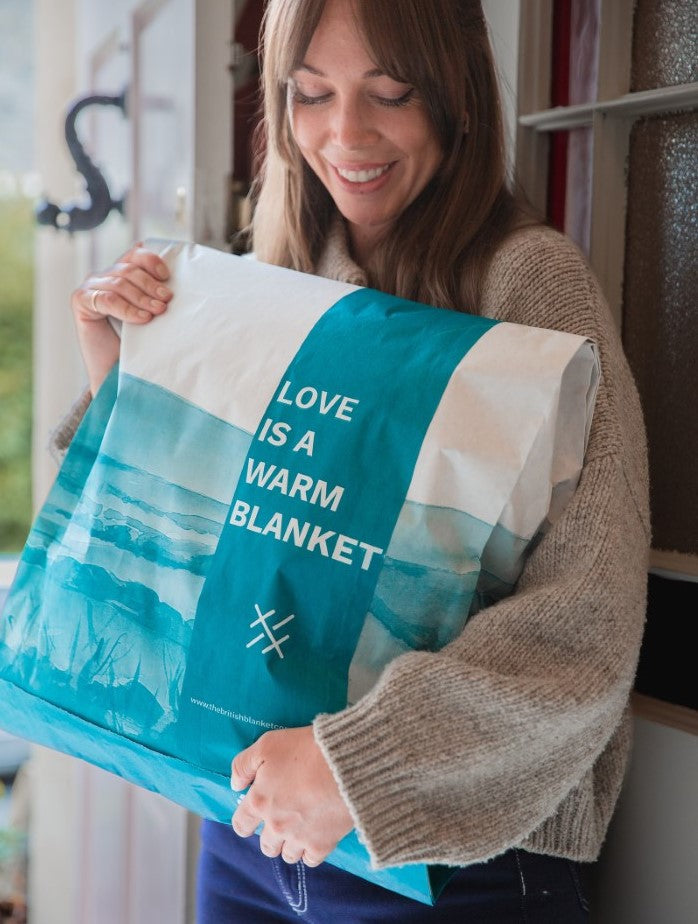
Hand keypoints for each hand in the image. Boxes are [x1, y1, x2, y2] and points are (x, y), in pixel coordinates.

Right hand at [71, 242, 172, 394]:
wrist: (117, 374)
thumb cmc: (138, 345)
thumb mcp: (152, 315)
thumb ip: (157, 296)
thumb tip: (176, 286)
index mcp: (123, 274)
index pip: (135, 254)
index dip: (151, 261)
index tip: (167, 276)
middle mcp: (105, 277)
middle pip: (129, 269)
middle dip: (150, 284)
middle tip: (166, 301)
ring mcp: (91, 287)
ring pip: (119, 282)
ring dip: (142, 297)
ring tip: (158, 311)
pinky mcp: (81, 301)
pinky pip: (106, 298)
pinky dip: (126, 308)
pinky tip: (142, 319)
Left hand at [231, 726, 352, 865]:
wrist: (344, 763)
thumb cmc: (305, 750)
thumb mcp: (267, 744)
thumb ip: (243, 765)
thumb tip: (236, 785)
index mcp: (259, 802)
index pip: (241, 825)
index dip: (246, 821)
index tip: (254, 815)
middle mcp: (275, 826)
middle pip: (266, 845)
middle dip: (271, 834)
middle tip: (283, 818)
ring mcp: (298, 838)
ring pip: (287, 854)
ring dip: (290, 844)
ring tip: (301, 827)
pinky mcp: (322, 844)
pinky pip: (309, 860)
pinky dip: (310, 850)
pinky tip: (315, 834)